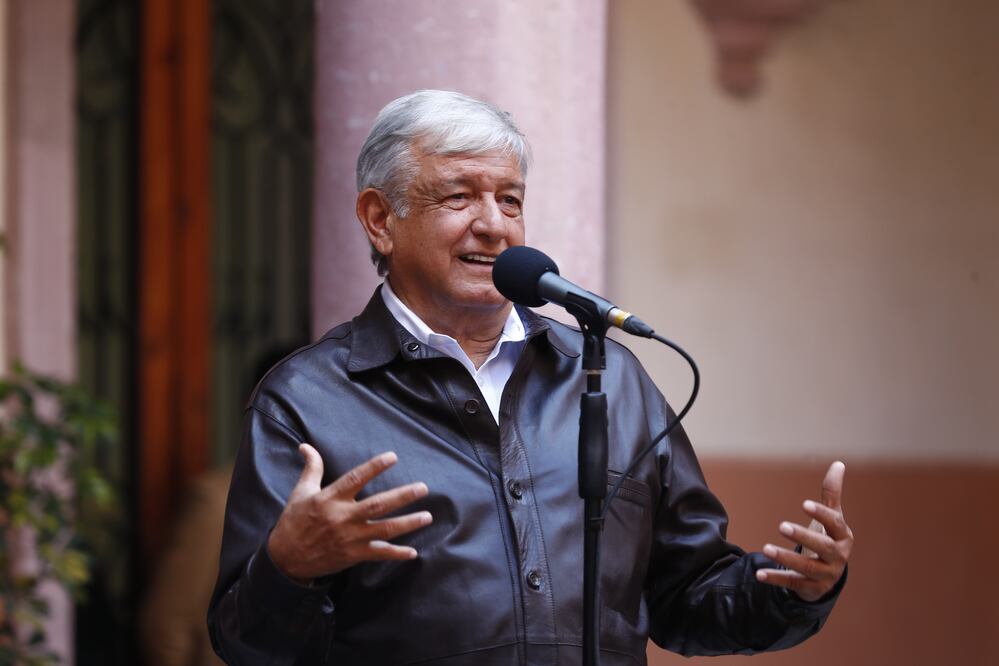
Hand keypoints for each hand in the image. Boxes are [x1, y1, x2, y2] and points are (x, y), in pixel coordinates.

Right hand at [267, 444, 432, 583]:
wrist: (285, 558)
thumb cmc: (294, 521)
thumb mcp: (301, 492)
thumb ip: (311, 468)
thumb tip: (305, 446)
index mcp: (330, 499)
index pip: (355, 479)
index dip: (374, 467)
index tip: (393, 457)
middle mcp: (342, 517)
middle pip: (378, 505)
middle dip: (402, 496)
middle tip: (423, 488)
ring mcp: (349, 538)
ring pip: (384, 530)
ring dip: (407, 524)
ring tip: (427, 516)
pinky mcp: (352, 555)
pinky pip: (378, 554)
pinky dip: (396, 554)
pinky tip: (413, 552)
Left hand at [755, 461, 853, 601]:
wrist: (828, 576)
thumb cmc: (827, 538)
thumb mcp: (831, 518)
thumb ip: (832, 494)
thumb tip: (838, 463)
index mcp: (843, 537)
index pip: (835, 524)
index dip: (821, 514)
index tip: (804, 504)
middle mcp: (838, 557)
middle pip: (823, 547)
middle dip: (803, 536)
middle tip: (781, 525)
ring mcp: (826, 575)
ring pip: (806, 568)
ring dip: (785, 558)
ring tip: (765, 548)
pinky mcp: (812, 589)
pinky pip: (792, 583)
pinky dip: (776, 579)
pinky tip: (759, 574)